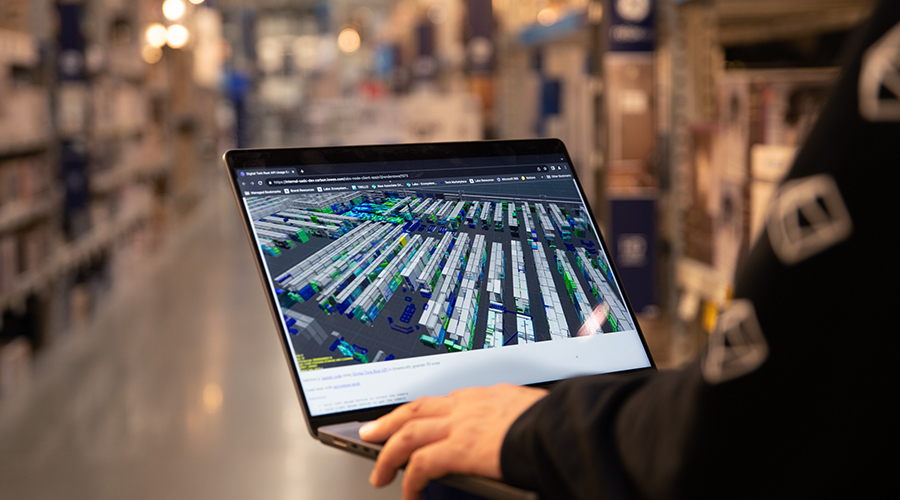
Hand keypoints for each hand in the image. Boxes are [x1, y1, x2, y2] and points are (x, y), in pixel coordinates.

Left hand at [360, 383, 547, 499]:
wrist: (562, 425)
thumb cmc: (554, 421)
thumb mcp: (528, 409)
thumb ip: (510, 417)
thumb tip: (511, 431)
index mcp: (483, 396)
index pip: (439, 401)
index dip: (417, 411)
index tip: (407, 418)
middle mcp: (466, 405)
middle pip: (415, 410)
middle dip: (389, 423)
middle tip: (372, 433)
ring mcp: (460, 425)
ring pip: (408, 434)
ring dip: (388, 454)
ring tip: (380, 473)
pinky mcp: (460, 448)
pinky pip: (421, 464)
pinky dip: (411, 480)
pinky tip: (409, 494)